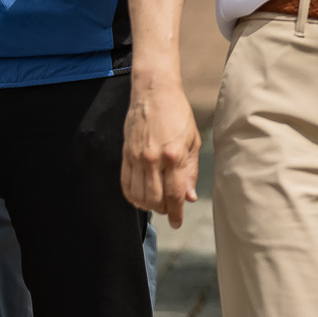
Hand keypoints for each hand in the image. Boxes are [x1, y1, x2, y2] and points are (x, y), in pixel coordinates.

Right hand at [120, 68, 200, 225]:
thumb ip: (190, 171)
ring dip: (148, 205)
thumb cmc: (178, 115)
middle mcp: (153, 160)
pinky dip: (132, 196)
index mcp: (174, 156)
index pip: (174, 194)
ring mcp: (136, 158)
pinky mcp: (125, 156)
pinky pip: (125, 185)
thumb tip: (189, 197)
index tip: (177, 223)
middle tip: (170, 209)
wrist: (154, 93)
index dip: (176, 212)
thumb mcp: (193, 141)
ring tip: (158, 202)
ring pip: (138, 196)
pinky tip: (141, 196)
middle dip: (163, 210)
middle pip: (154, 199)